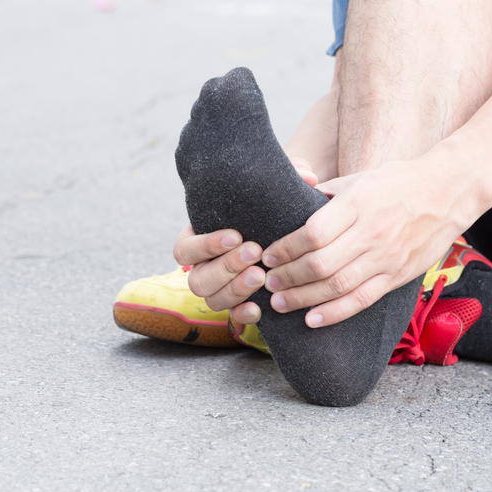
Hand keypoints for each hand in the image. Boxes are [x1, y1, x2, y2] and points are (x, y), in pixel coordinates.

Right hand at [172, 157, 319, 323]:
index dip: (205, 245)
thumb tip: (308, 177)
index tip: (236, 234)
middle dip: (225, 266)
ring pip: (211, 299)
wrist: (285, 230)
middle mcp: (203, 266)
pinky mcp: (239, 303)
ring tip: (262, 276)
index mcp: (198, 238)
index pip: (183, 249)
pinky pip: (233, 317)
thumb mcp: (277, 187)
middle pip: (196, 278)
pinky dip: (243, 314)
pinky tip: (260, 308)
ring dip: (235, 289)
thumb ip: (288, 175)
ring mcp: (219, 288)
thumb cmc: (272, 204)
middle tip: (255, 253)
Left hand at [260, 154, 475, 327]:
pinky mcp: (398, 276)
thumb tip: (291, 201)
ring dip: (303, 298)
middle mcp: (371, 233)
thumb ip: (327, 193)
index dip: (286, 249)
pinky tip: (313, 319)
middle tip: (267, 282)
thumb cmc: (399, 180)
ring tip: (280, 302)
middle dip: (287, 277)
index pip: (312, 234)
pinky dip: (335, 313)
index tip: (268, 254)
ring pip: (337, 286)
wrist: (449, 190)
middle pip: (320, 264)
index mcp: (358, 204)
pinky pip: (362, 300)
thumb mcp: (360, 177)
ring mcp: (386, 257)